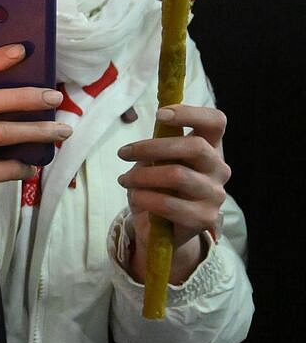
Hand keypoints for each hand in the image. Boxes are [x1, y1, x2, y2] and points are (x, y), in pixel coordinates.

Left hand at [118, 103, 230, 285]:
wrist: (165, 228)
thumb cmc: (160, 185)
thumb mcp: (158, 161)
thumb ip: (159, 146)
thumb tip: (151, 127)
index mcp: (210, 147)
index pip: (215, 122)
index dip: (190, 113)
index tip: (159, 114)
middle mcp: (219, 169)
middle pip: (195, 147)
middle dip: (152, 147)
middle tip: (123, 153)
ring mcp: (215, 194)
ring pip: (178, 175)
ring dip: (142, 175)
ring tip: (124, 180)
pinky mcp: (205, 218)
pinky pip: (169, 203)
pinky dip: (145, 197)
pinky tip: (135, 197)